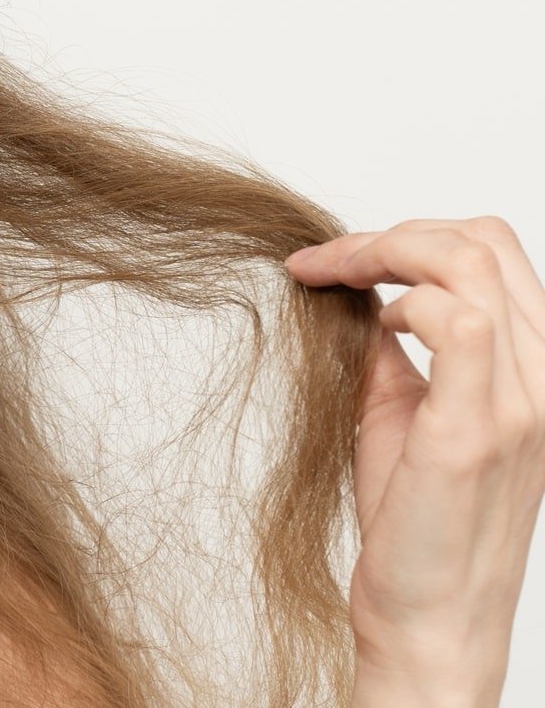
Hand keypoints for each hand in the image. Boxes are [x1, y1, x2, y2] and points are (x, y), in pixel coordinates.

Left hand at [284, 216, 544, 692]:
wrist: (428, 613)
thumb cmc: (415, 520)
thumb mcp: (397, 409)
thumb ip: (389, 348)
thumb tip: (354, 290)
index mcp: (528, 367)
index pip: (493, 253)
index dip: (408, 233)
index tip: (331, 257)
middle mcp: (540, 377)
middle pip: (485, 242)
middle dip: (391, 232)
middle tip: (324, 261)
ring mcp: (519, 402)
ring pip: (474, 264)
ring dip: (385, 252)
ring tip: (331, 276)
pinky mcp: (477, 430)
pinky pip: (461, 323)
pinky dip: (407, 302)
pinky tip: (371, 323)